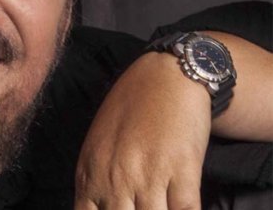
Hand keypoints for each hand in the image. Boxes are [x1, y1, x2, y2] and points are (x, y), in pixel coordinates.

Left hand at [74, 52, 210, 208]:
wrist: (165, 76)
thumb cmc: (130, 110)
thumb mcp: (97, 147)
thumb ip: (95, 184)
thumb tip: (97, 208)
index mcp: (90, 175)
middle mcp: (115, 180)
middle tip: (140, 207)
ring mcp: (148, 177)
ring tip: (161, 206)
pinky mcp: (182, 171)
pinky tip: (183, 206)